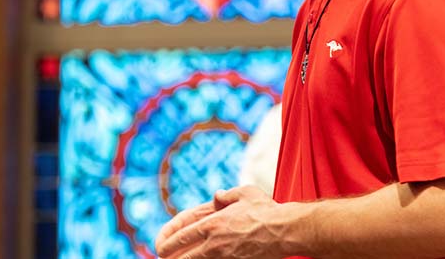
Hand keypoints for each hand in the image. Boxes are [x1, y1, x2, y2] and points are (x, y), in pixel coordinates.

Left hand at [155, 186, 289, 258]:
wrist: (284, 231)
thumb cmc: (266, 210)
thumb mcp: (244, 192)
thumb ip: (226, 195)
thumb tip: (216, 195)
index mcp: (212, 223)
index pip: (181, 236)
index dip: (166, 242)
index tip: (160, 246)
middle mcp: (214, 243)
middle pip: (183, 256)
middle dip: (169, 258)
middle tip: (163, 258)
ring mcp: (223, 257)